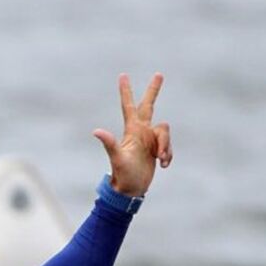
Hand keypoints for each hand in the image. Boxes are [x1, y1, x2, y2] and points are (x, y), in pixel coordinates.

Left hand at [92, 73, 171, 197]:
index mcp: (132, 130)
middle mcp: (141, 131)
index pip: (128, 106)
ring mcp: (149, 140)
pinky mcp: (156, 150)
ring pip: (165, 132)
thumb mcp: (117, 158)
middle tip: (159, 74)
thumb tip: (96, 131)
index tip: (123, 75)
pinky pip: (168, 146)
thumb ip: (109, 143)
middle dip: (154, 90)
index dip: (126, 91)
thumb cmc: (122, 175)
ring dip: (166, 146)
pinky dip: (168, 155)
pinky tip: (163, 165)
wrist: (130, 191)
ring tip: (160, 160)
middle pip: (149, 106)